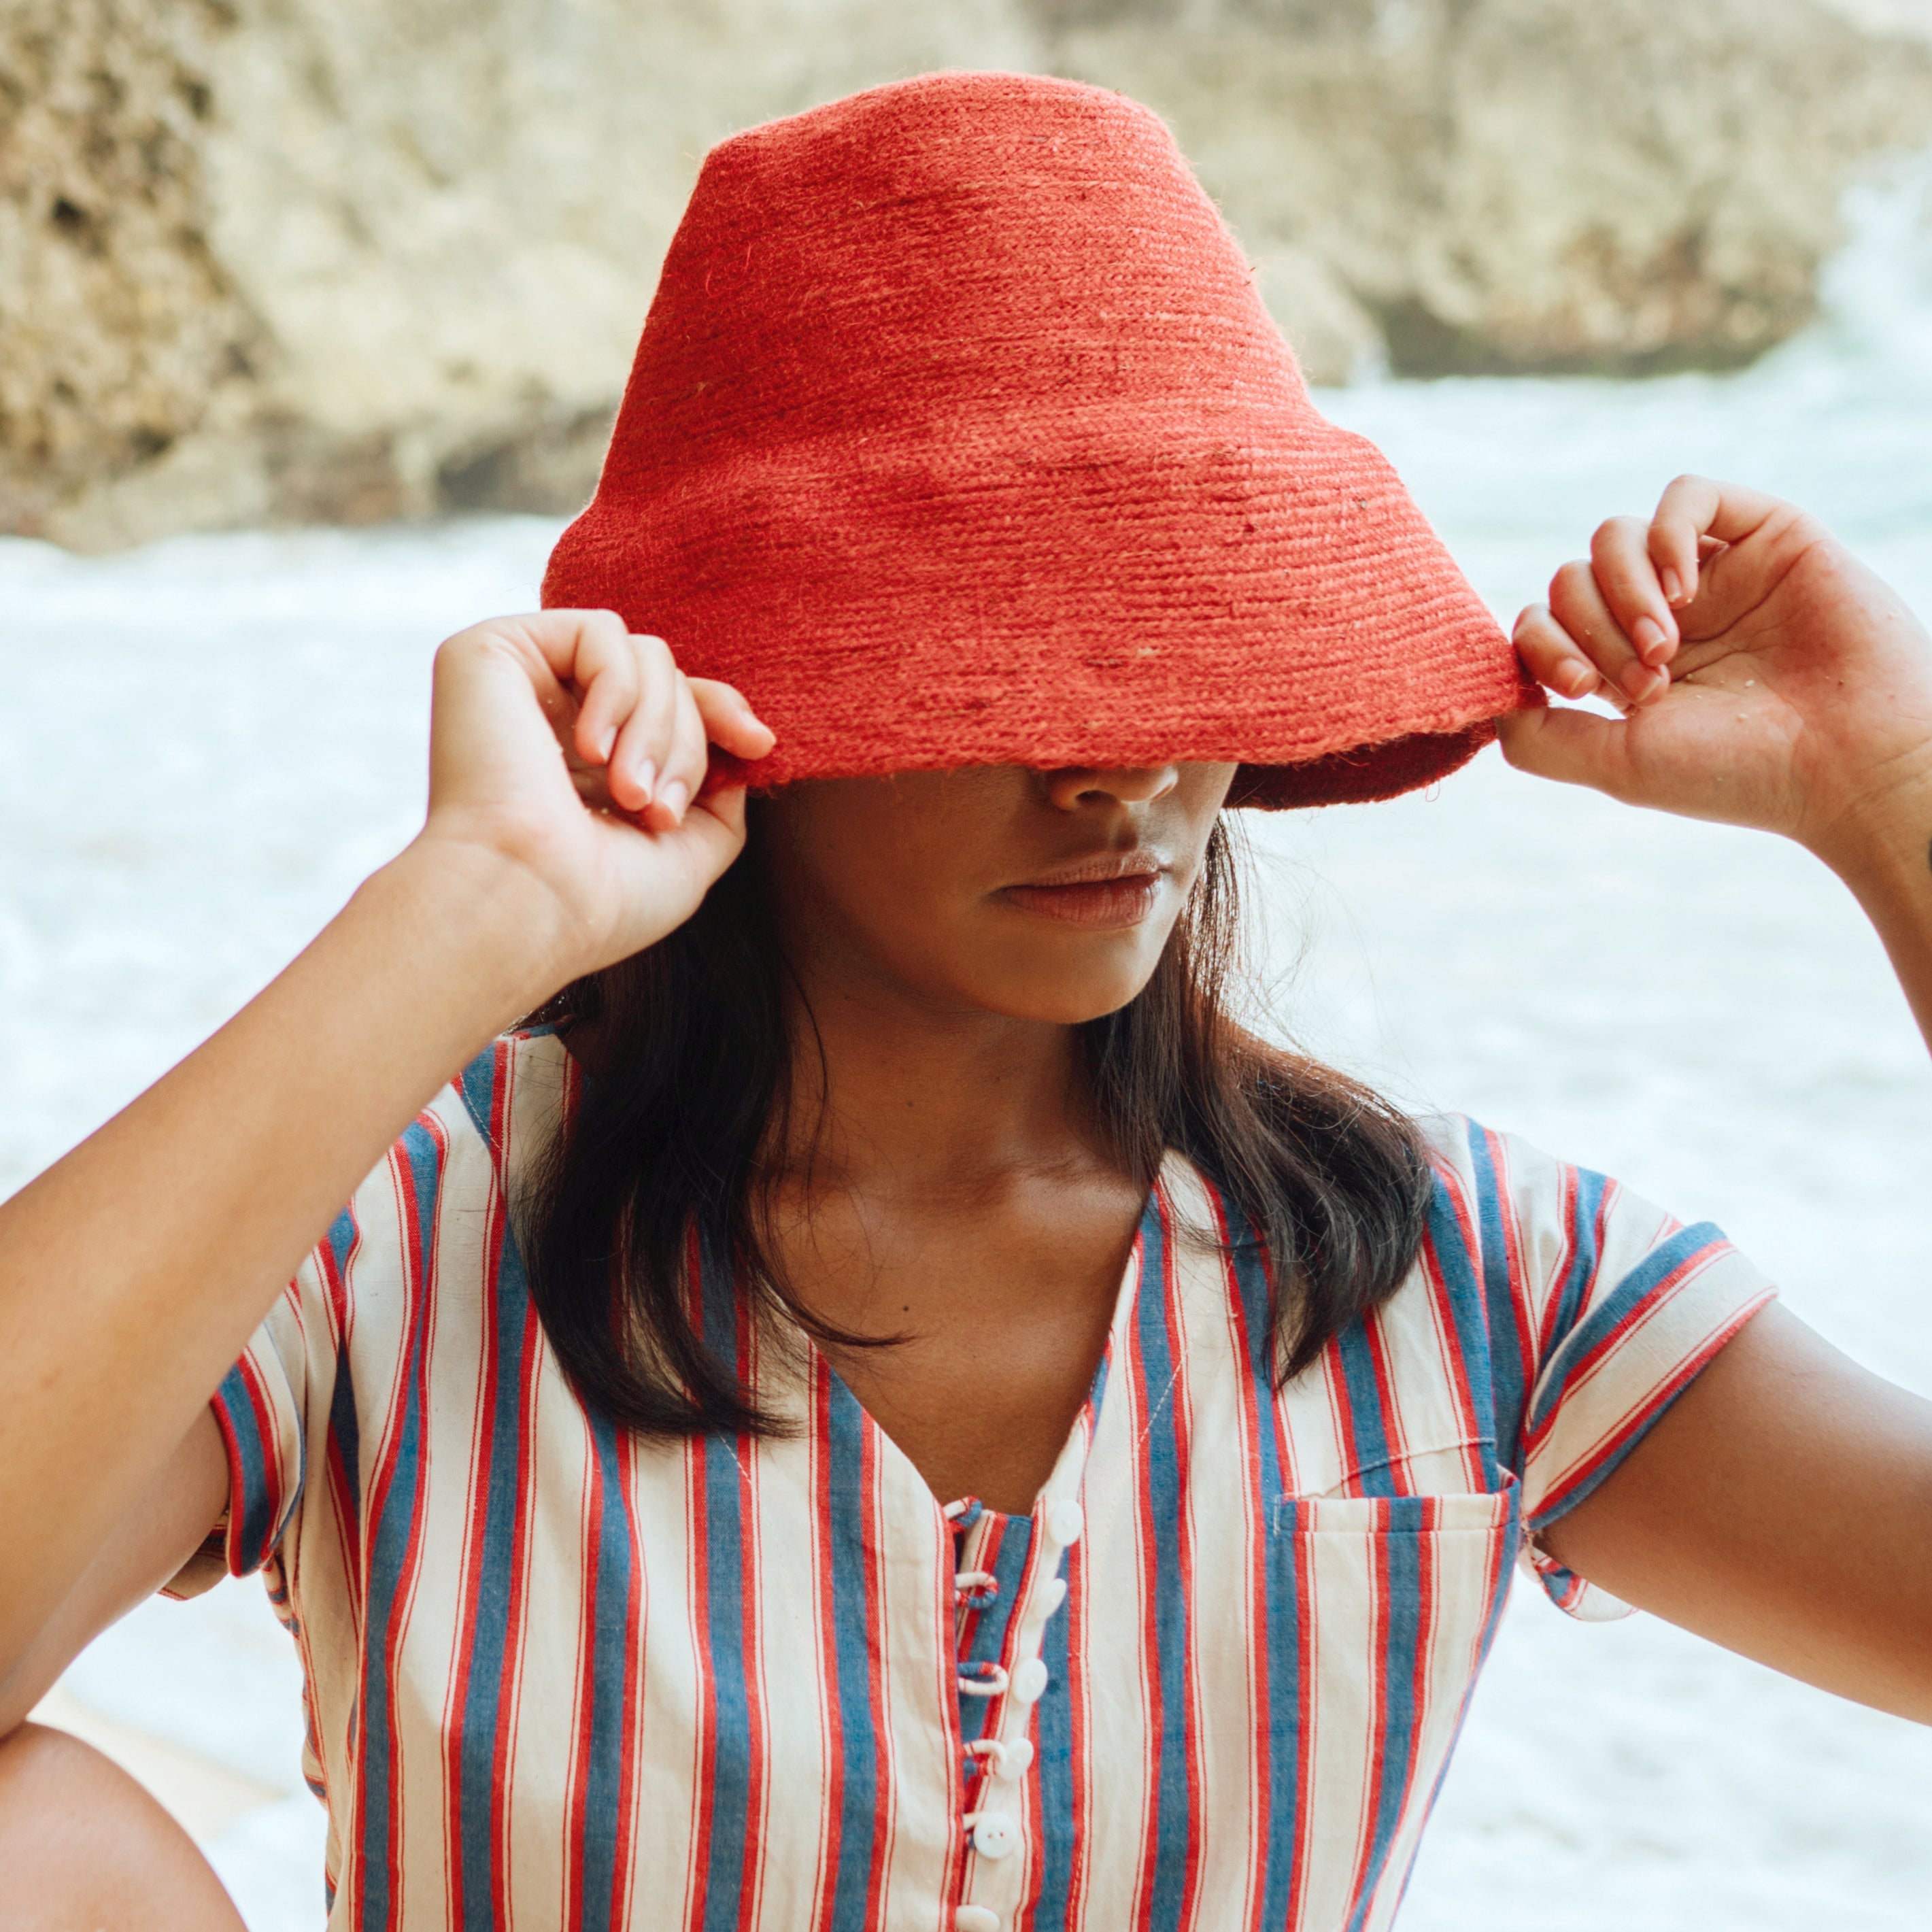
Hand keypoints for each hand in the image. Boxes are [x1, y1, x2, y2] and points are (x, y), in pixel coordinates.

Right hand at [413, 611, 774, 984]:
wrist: (527, 907)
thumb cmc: (598, 900)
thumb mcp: (688, 851)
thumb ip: (717, 795)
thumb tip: (740, 743)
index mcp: (588, 760)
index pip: (672, 701)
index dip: (721, 711)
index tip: (759, 743)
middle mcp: (552, 715)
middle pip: (668, 680)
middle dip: (687, 744)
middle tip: (658, 810)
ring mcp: (520, 682)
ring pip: (646, 654)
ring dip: (658, 727)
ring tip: (629, 793)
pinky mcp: (491, 651)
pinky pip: (599, 632)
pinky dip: (618, 689)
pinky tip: (590, 751)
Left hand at [1497, 477, 1931, 868]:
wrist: (1848, 762)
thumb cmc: (1737, 773)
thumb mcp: (1616, 764)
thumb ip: (1538, 738)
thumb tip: (1484, 702)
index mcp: (1622, 668)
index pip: (1540, 623)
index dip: (1543, 645)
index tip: (1585, 688)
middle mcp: (1661, 617)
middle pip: (1570, 578)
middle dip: (1592, 628)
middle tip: (1648, 678)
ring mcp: (1710, 574)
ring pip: (1611, 537)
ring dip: (1622, 590)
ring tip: (1667, 645)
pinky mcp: (1763, 535)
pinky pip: (1685, 496)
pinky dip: (1665, 534)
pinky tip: (1683, 588)